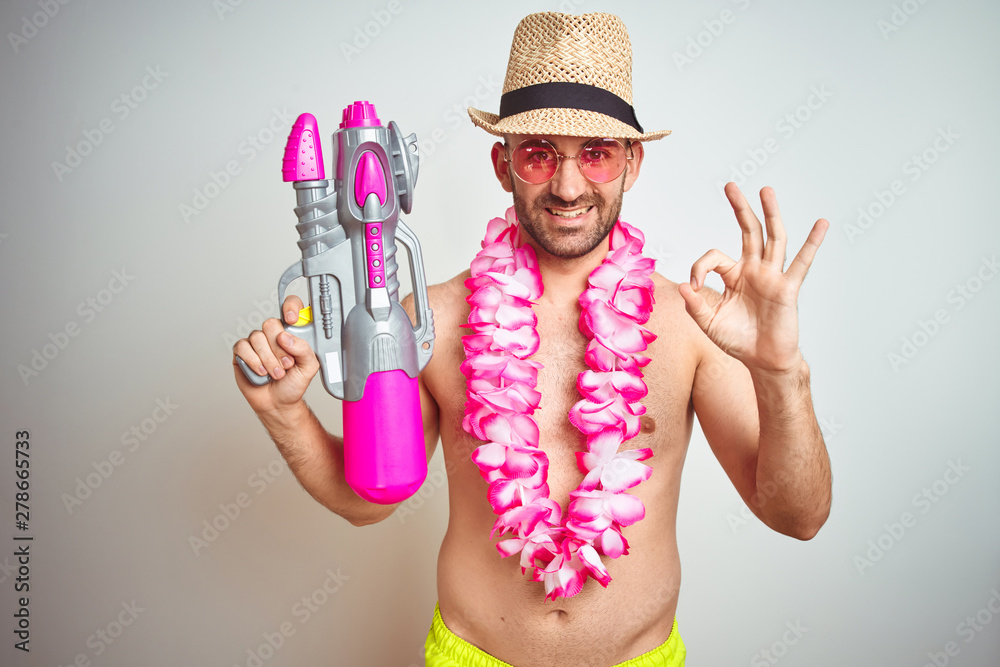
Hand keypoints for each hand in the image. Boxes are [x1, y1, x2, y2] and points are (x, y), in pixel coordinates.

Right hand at [232, 295, 319, 413]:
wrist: (277, 403)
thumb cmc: (293, 384)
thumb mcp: (308, 367)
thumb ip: (304, 349)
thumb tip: (285, 337)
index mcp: (292, 333)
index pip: (291, 307)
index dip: (290, 307)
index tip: (291, 319)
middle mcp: (273, 335)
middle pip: (271, 324)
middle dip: (279, 348)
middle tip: (286, 364)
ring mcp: (257, 343)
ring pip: (257, 337)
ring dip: (268, 359)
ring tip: (276, 374)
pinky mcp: (242, 353)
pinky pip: (243, 347)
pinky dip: (254, 362)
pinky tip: (261, 372)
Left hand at [678, 183, 827, 372]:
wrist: (762, 361)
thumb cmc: (737, 340)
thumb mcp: (708, 323)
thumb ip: (695, 305)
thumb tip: (682, 285)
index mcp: (733, 276)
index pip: (715, 257)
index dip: (700, 267)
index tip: (694, 286)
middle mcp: (754, 270)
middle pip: (748, 232)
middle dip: (740, 208)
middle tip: (730, 186)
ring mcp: (772, 276)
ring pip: (773, 238)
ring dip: (770, 214)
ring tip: (766, 190)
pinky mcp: (787, 288)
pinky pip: (802, 263)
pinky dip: (813, 243)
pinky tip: (821, 224)